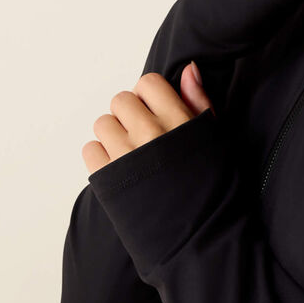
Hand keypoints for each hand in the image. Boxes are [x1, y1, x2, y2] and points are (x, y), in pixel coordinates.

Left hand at [82, 61, 213, 174]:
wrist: (200, 234)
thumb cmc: (212, 183)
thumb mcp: (213, 135)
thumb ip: (198, 99)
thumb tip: (188, 68)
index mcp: (177, 120)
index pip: (147, 83)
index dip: (151, 94)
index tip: (157, 109)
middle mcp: (149, 133)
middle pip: (121, 100)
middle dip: (131, 112)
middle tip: (144, 132)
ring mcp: (126, 156)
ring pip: (102, 124)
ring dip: (114, 133)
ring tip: (132, 151)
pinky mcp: (107, 180)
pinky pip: (90, 150)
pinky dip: (102, 155)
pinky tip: (121, 167)